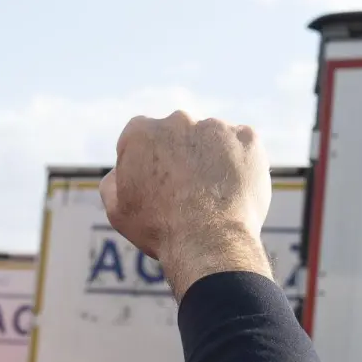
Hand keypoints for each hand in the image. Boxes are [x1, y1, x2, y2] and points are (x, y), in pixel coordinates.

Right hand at [101, 111, 272, 299]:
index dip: (150, 164)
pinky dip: (240, 163)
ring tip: (214, 196)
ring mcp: (215, 126)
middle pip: (179, 135)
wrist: (208, 242)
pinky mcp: (247, 138)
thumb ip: (114, 180)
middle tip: (189, 192)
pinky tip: (233, 189)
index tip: (158, 186)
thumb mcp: (117, 210)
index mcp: (141, 132)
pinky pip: (243, 146)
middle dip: (182, 157)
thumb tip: (121, 170)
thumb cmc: (159, 230)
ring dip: (212, 159)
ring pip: (213, 140)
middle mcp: (178, 120)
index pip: (143, 139)